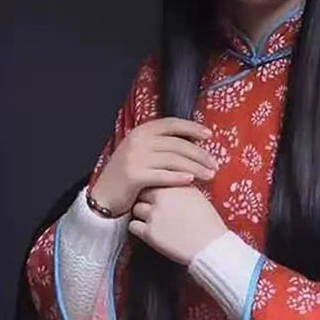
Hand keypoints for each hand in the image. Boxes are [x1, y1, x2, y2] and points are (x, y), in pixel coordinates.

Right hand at [90, 117, 217, 216]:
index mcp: (141, 131)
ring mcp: (134, 157)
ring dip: (195, 167)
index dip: (192, 128)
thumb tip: (192, 142)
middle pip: (177, 144)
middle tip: (215, 164)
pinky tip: (191, 180)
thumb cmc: (128, 175)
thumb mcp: (141, 152)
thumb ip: (160, 144)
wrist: (104, 196)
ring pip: (173, 160)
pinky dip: (179, 177)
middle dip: (200, 154)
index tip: (209, 136)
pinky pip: (162, 175)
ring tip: (209, 175)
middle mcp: (138, 141)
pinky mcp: (133, 175)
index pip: (171, 124)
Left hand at [127, 185, 227, 265]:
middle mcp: (163, 197)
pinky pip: (133, 226)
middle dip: (145, 198)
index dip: (154, 186)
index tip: (156, 193)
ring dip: (141, 213)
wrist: (211, 246)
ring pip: (136, 208)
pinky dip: (139, 229)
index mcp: (176, 184)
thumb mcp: (197, 196)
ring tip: (152, 220)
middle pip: (142, 191)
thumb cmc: (208, 223)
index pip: (155, 177)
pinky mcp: (149, 233)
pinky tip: (149, 231)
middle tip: (152, 206)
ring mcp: (154, 214)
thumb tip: (172, 182)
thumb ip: (181, 186)